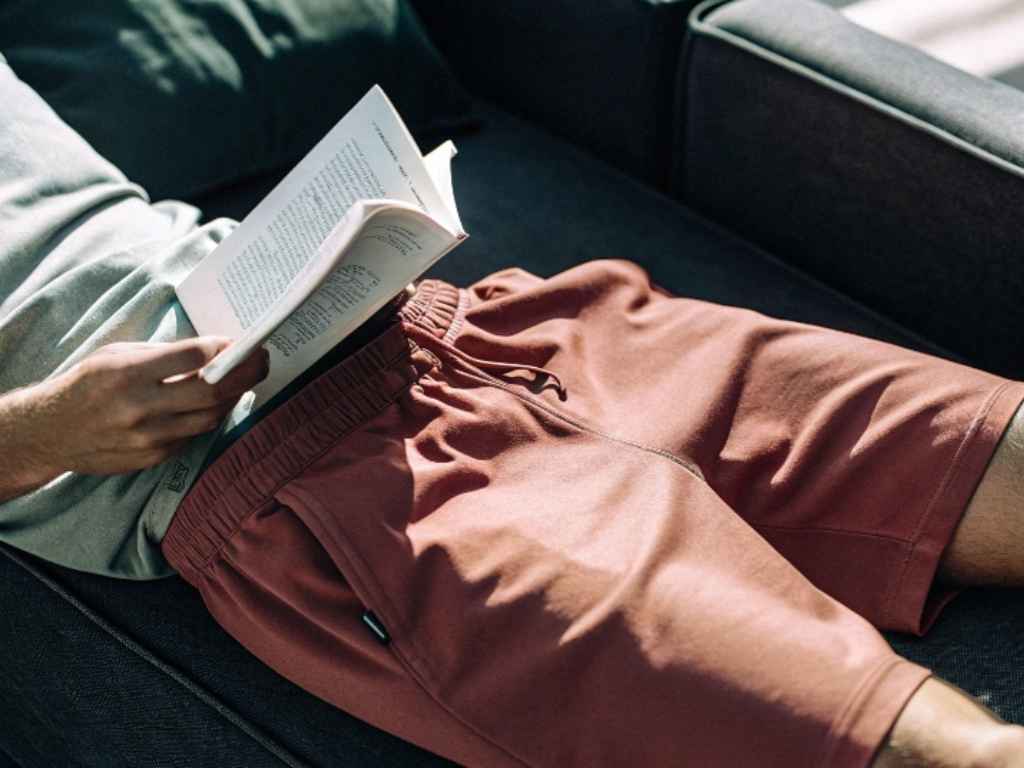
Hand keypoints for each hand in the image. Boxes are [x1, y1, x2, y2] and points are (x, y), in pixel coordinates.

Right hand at [28, 337, 268, 475]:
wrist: (51, 431)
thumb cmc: (87, 384)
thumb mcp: (116, 356)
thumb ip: (162, 355)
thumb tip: (213, 351)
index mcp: (129, 373)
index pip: (192, 358)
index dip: (222, 349)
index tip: (238, 342)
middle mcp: (140, 407)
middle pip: (211, 391)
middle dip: (245, 373)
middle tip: (261, 360)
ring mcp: (148, 437)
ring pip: (210, 417)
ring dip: (233, 397)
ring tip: (243, 380)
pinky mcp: (153, 457)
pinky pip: (194, 436)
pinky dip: (209, 417)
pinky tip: (216, 404)